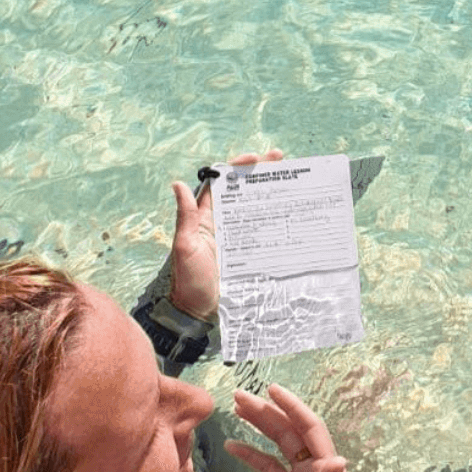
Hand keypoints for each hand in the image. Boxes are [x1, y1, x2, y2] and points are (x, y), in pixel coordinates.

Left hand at [168, 149, 284, 320]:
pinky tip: (292, 212)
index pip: (221, 184)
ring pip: (256, 208)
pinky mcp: (250, 254)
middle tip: (280, 159)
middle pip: (243, 191)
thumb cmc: (189, 281)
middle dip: (260, 173)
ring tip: (293, 179)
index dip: (236, 168)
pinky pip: (265, 232)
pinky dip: (278, 220)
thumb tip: (178, 184)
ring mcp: (238, 238)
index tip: (254, 158)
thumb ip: (186, 217)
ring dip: (272, 193)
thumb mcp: (185, 247)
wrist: (200, 312)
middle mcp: (223, 223)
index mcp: (206, 217)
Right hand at [224, 384, 348, 471]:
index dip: (293, 408)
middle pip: (291, 432)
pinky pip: (268, 466)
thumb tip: (337, 458)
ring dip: (259, 425)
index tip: (272, 389)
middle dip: (268, 412)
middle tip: (239, 395)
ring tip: (235, 408)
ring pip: (279, 444)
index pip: (311, 430)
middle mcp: (315, 470)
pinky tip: (232, 444)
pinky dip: (252, 454)